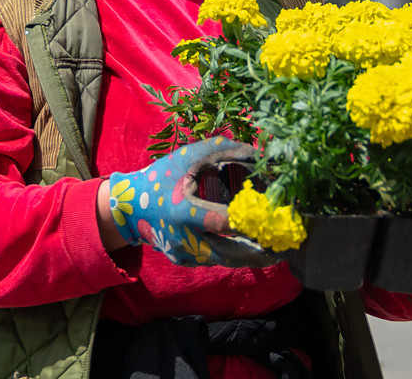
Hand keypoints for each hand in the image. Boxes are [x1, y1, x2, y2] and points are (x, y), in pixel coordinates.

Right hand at [107, 137, 275, 267]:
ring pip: (224, 261)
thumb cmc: (161, 177)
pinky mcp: (183, 261)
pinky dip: (233, 256)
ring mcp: (183, 254)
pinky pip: (213, 260)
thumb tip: (259, 151)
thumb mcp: (188, 157)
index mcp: (183, 212)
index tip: (272, 218)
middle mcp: (184, 238)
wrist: (128, 208)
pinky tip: (252, 250)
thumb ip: (223, 150)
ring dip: (250, 257)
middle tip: (282, 246)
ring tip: (275, 252)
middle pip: (229, 253)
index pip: (222, 222)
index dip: (248, 222)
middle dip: (257, 251)